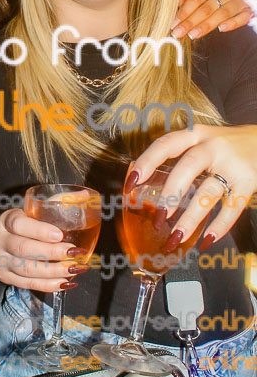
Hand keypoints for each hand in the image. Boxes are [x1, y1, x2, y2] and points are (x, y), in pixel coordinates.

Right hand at [0, 209, 83, 291]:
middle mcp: (1, 241)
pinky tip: (66, 282)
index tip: (59, 234)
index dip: (39, 230)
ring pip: (27, 269)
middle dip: (51, 253)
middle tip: (74, 253)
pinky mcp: (6, 278)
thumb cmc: (16, 225)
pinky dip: (49, 285)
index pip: (19, 225)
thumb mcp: (27, 210)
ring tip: (75, 268)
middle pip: (24, 249)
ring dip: (54, 271)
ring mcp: (2, 262)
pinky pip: (28, 284)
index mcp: (6, 221)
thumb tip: (84, 195)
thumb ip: (54, 202)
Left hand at [128, 125, 256, 248]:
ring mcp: (232, 165)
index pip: (165, 145)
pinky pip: (232, 208)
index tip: (130, 183)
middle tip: (157, 218)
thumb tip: (145, 185)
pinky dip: (219, 227)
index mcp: (195, 134)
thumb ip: (180, 157)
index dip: (146, 162)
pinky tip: (206, 241)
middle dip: (170, 194)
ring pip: (208, 193)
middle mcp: (212, 147)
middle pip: (187, 168)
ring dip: (190, 218)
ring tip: (176, 238)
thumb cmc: (226, 145)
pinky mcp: (250, 181)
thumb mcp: (203, 141)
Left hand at [172, 0, 252, 38]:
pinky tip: (221, 29)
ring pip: (222, 14)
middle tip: (179, 32)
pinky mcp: (247, 11)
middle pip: (207, 8)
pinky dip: (232, 24)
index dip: (184, 11)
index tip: (174, 23)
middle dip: (191, 22)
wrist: (233, 0)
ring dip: (206, 26)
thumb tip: (174, 4)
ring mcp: (238, 1)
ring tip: (193, 35)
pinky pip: (241, 18)